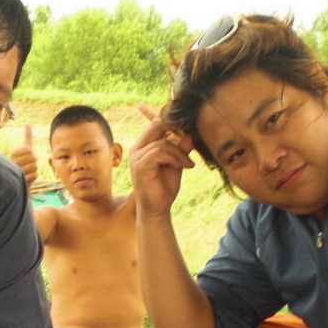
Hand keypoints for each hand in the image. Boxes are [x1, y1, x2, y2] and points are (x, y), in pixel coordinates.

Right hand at [9, 123, 38, 186]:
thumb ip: (27, 137)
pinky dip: (33, 178)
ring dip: (33, 171)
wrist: (15, 184)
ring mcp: (16, 171)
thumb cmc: (22, 165)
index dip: (31, 154)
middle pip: (33, 157)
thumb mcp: (24, 151)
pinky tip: (26, 180)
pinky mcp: (20, 180)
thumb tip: (28, 122)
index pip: (29, 149)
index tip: (25, 158)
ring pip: (35, 166)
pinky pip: (35, 175)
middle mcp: (12, 161)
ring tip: (25, 174)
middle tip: (26, 167)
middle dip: (33, 163)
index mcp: (13, 154)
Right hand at [129, 102, 194, 218]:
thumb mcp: (177, 163)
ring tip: (188, 163)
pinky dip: (175, 157)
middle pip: (156, 125)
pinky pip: (159, 152)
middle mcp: (138, 149)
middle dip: (176, 128)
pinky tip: (184, 166)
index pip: (155, 123)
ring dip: (179, 152)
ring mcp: (137, 157)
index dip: (170, 118)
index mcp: (144, 146)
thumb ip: (181, 149)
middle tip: (190, 136)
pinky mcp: (140, 166)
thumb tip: (190, 134)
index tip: (188, 121)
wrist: (157, 209)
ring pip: (162, 142)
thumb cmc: (164, 187)